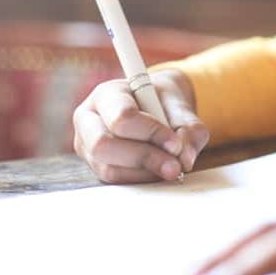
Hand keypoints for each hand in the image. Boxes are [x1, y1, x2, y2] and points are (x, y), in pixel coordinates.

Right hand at [73, 68, 209, 183]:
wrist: (156, 106)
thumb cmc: (164, 102)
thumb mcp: (181, 107)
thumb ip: (188, 128)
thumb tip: (184, 159)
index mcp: (107, 94)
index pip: (121, 116)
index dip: (150, 133)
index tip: (176, 143)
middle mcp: (88, 119)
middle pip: (104, 145)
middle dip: (144, 157)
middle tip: (175, 166)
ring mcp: (86, 145)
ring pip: (108, 168)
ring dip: (145, 172)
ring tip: (171, 168)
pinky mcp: (95, 166)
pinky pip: (114, 180)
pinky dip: (140, 179)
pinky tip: (158, 171)